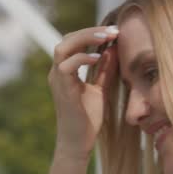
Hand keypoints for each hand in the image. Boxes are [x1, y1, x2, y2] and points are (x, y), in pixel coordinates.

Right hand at [48, 25, 119, 160]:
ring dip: (85, 39)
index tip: (115, 30)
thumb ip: (105, 70)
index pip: (74, 41)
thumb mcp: (100, 89)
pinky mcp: (62, 91)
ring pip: (62, 48)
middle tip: (113, 30)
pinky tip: (98, 57)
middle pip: (66, 39)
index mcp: (65, 70)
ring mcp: (57, 80)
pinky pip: (66, 67)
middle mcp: (57, 72)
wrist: (79, 143)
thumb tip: (113, 49)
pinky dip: (81, 59)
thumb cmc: (88, 119)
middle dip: (90, 31)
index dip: (92, 33)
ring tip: (106, 37)